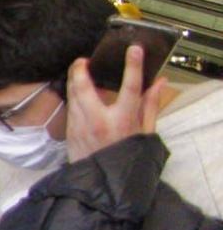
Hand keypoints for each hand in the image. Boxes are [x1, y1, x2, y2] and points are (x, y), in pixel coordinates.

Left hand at [65, 46, 162, 161]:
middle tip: (83, 60)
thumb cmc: (127, 157)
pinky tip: (77, 92)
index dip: (133, 66)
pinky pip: (70, 107)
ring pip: (72, 94)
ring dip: (74, 80)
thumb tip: (160, 81)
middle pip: (84, 86)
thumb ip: (150, 106)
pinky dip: (73, 96)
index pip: (130, 87)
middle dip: (80, 69)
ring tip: (80, 71)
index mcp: (122, 121)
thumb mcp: (145, 133)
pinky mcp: (69, 131)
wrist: (103, 181)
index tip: (134, 49)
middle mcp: (98, 121)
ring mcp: (80, 126)